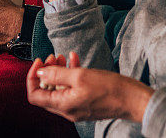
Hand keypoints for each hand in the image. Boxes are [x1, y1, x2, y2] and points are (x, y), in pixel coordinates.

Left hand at [27, 52, 152, 122]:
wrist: (133, 99)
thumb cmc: (109, 89)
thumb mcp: (79, 76)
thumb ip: (56, 75)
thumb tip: (39, 74)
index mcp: (63, 106)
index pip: (34, 95)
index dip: (32, 77)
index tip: (39, 62)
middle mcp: (67, 109)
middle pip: (46, 91)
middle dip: (46, 71)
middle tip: (53, 56)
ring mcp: (77, 106)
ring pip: (59, 88)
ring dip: (58, 71)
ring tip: (63, 56)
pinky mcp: (86, 101)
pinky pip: (72, 88)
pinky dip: (70, 74)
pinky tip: (75, 59)